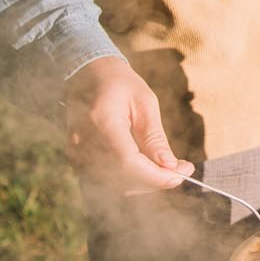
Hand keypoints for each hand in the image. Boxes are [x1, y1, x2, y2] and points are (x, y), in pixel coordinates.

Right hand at [62, 57, 194, 194]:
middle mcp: (84, 142)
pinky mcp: (77, 160)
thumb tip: (169, 166)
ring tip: (170, 168)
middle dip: (156, 180)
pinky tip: (149, 169)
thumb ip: (154, 137)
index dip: (155, 175)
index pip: (128, 162)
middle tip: (183, 169)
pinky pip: (106, 181)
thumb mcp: (145, 102)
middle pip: (122, 178)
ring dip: (146, 183)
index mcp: (102, 122)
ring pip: (115, 185)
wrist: (88, 74)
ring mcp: (77, 153)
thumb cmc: (120, 83)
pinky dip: (131, 180)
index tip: (181, 174)